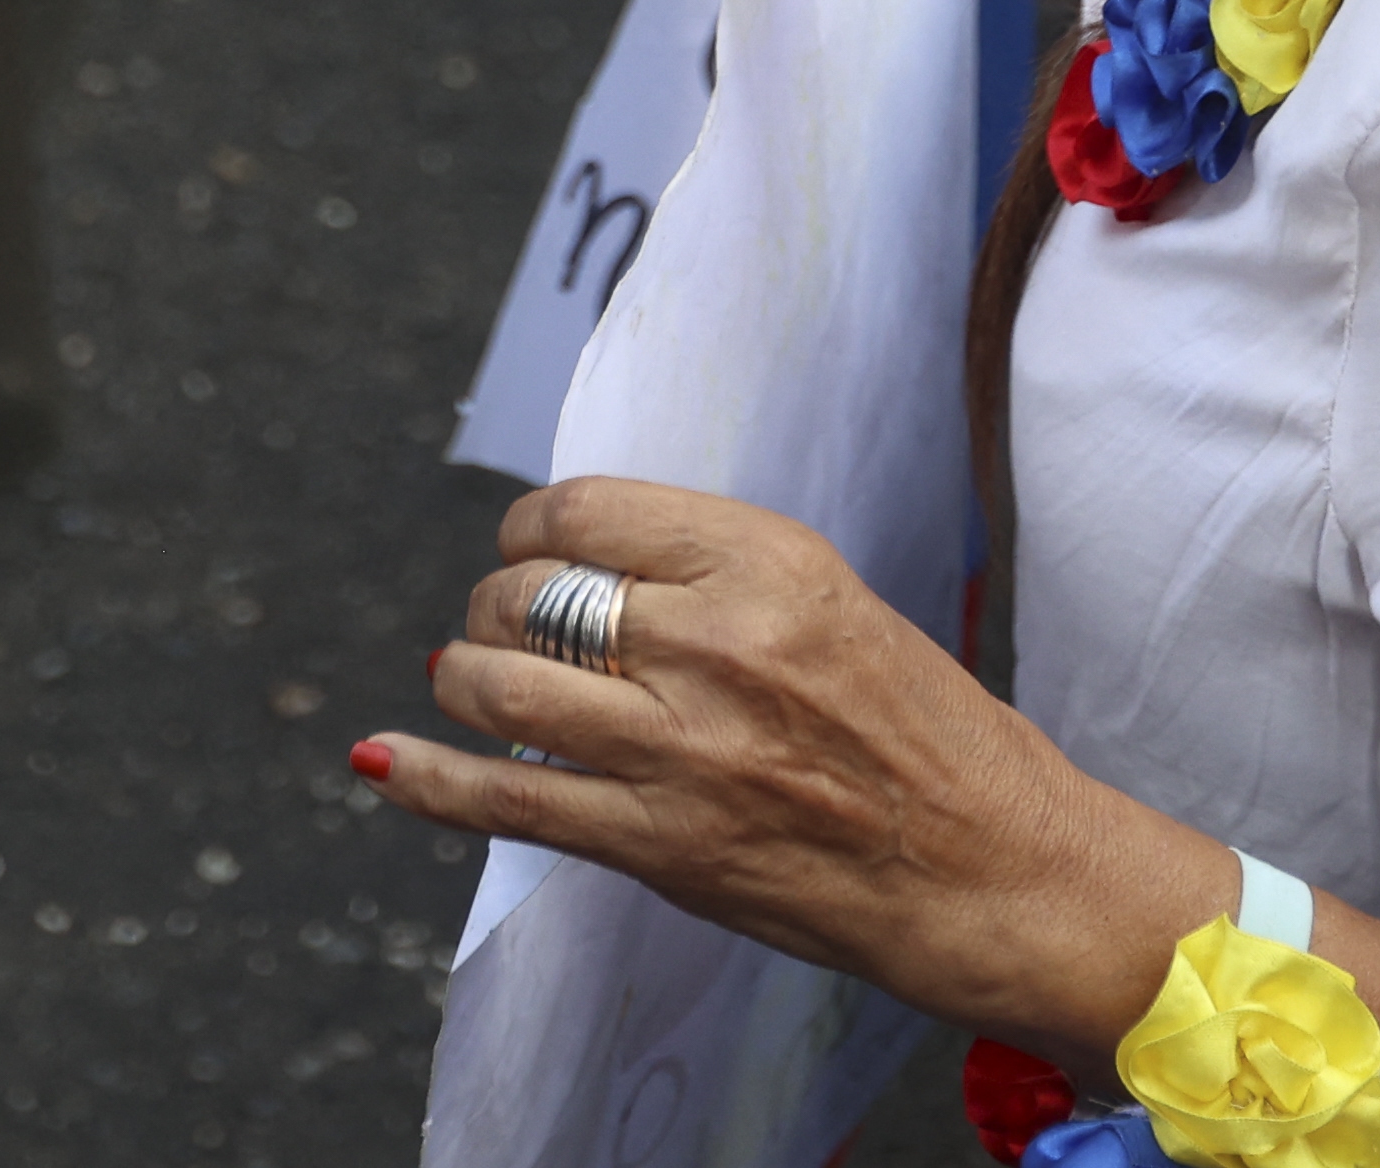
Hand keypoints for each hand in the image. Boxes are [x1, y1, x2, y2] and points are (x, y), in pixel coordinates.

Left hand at [353, 479, 1190, 1066]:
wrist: (995, 869)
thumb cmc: (925, 735)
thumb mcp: (831, 603)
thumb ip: (713, 576)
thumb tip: (581, 557)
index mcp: (767, 562)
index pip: (586, 509)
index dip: (532, 527)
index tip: (528, 547)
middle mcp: (716, 642)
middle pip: (532, 594)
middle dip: (495, 605)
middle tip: (504, 627)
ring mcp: (681, 748)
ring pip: (500, 684)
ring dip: (463, 677)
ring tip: (469, 681)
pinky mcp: (659, 844)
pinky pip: (505, 798)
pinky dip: (426, 779)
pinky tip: (384, 761)